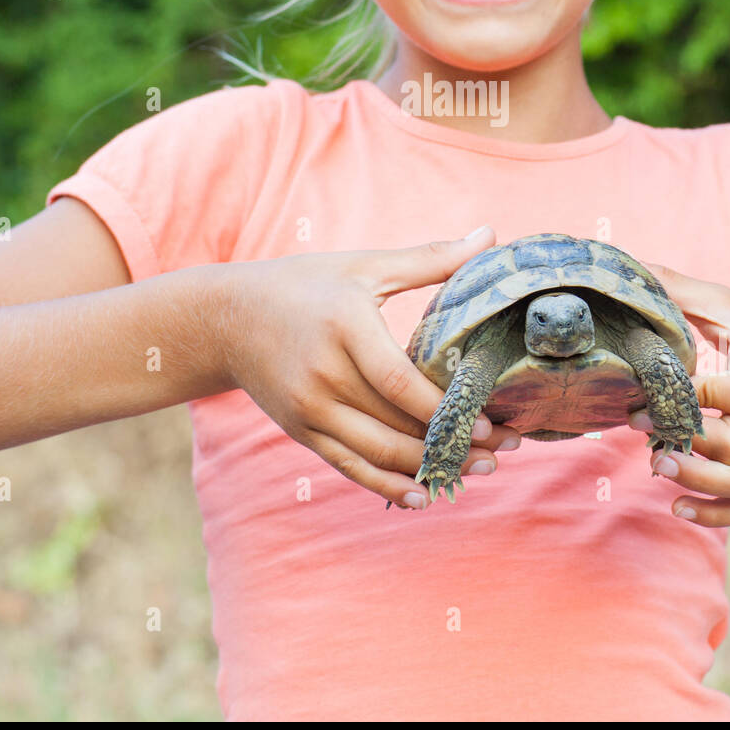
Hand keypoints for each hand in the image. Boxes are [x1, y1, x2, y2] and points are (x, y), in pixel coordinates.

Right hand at [205, 226, 519, 510]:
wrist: (226, 319)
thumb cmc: (304, 285)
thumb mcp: (364, 265)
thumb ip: (429, 257)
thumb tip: (490, 235)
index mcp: (345, 329)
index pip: (399, 382)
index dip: (444, 410)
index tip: (488, 424)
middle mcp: (324, 376)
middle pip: (395, 426)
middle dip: (453, 445)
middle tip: (503, 452)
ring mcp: (309, 410)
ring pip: (378, 454)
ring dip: (430, 470)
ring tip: (476, 472)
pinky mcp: (302, 431)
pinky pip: (350, 467)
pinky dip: (388, 486)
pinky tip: (424, 494)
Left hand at [629, 263, 729, 526]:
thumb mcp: (727, 303)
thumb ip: (678, 289)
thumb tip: (630, 267)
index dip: (692, 397)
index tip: (645, 392)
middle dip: (689, 446)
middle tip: (642, 432)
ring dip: (703, 485)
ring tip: (659, 468)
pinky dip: (720, 515)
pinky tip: (678, 508)